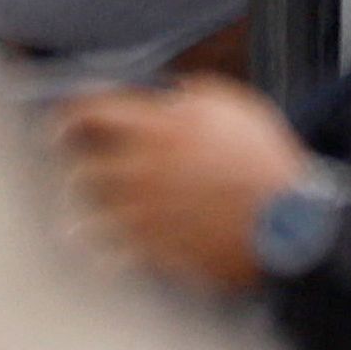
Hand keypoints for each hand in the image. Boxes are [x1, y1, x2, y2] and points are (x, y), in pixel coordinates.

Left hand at [53, 76, 311, 294]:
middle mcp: (139, 171)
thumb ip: (186, 96)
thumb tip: (164, 98)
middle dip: (77, 165)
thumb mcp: (228, 104)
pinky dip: (104, 248)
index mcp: (155, 127)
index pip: (88, 112)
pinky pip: (108, 253)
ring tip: (86, 207)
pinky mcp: (153, 252)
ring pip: (87, 214)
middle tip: (77, 163)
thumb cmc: (262, 161)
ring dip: (87, 208)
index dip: (69, 114)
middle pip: (80, 167)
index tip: (63, 120)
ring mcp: (143, 216)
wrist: (287, 223)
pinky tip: (108, 243)